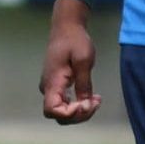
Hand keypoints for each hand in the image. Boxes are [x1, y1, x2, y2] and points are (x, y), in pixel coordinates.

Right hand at [41, 0, 100, 123]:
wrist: (66, 27)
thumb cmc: (75, 40)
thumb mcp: (84, 60)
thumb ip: (84, 84)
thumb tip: (85, 104)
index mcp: (52, 81)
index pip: (52, 111)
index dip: (69, 114)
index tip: (86, 104)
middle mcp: (48, 87)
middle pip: (58, 116)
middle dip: (79, 115)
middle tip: (96, 102)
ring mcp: (51, 87)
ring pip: (62, 111)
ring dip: (80, 111)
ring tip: (96, 100)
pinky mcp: (57, 85)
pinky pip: (64, 103)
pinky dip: (78, 105)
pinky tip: (91, 98)